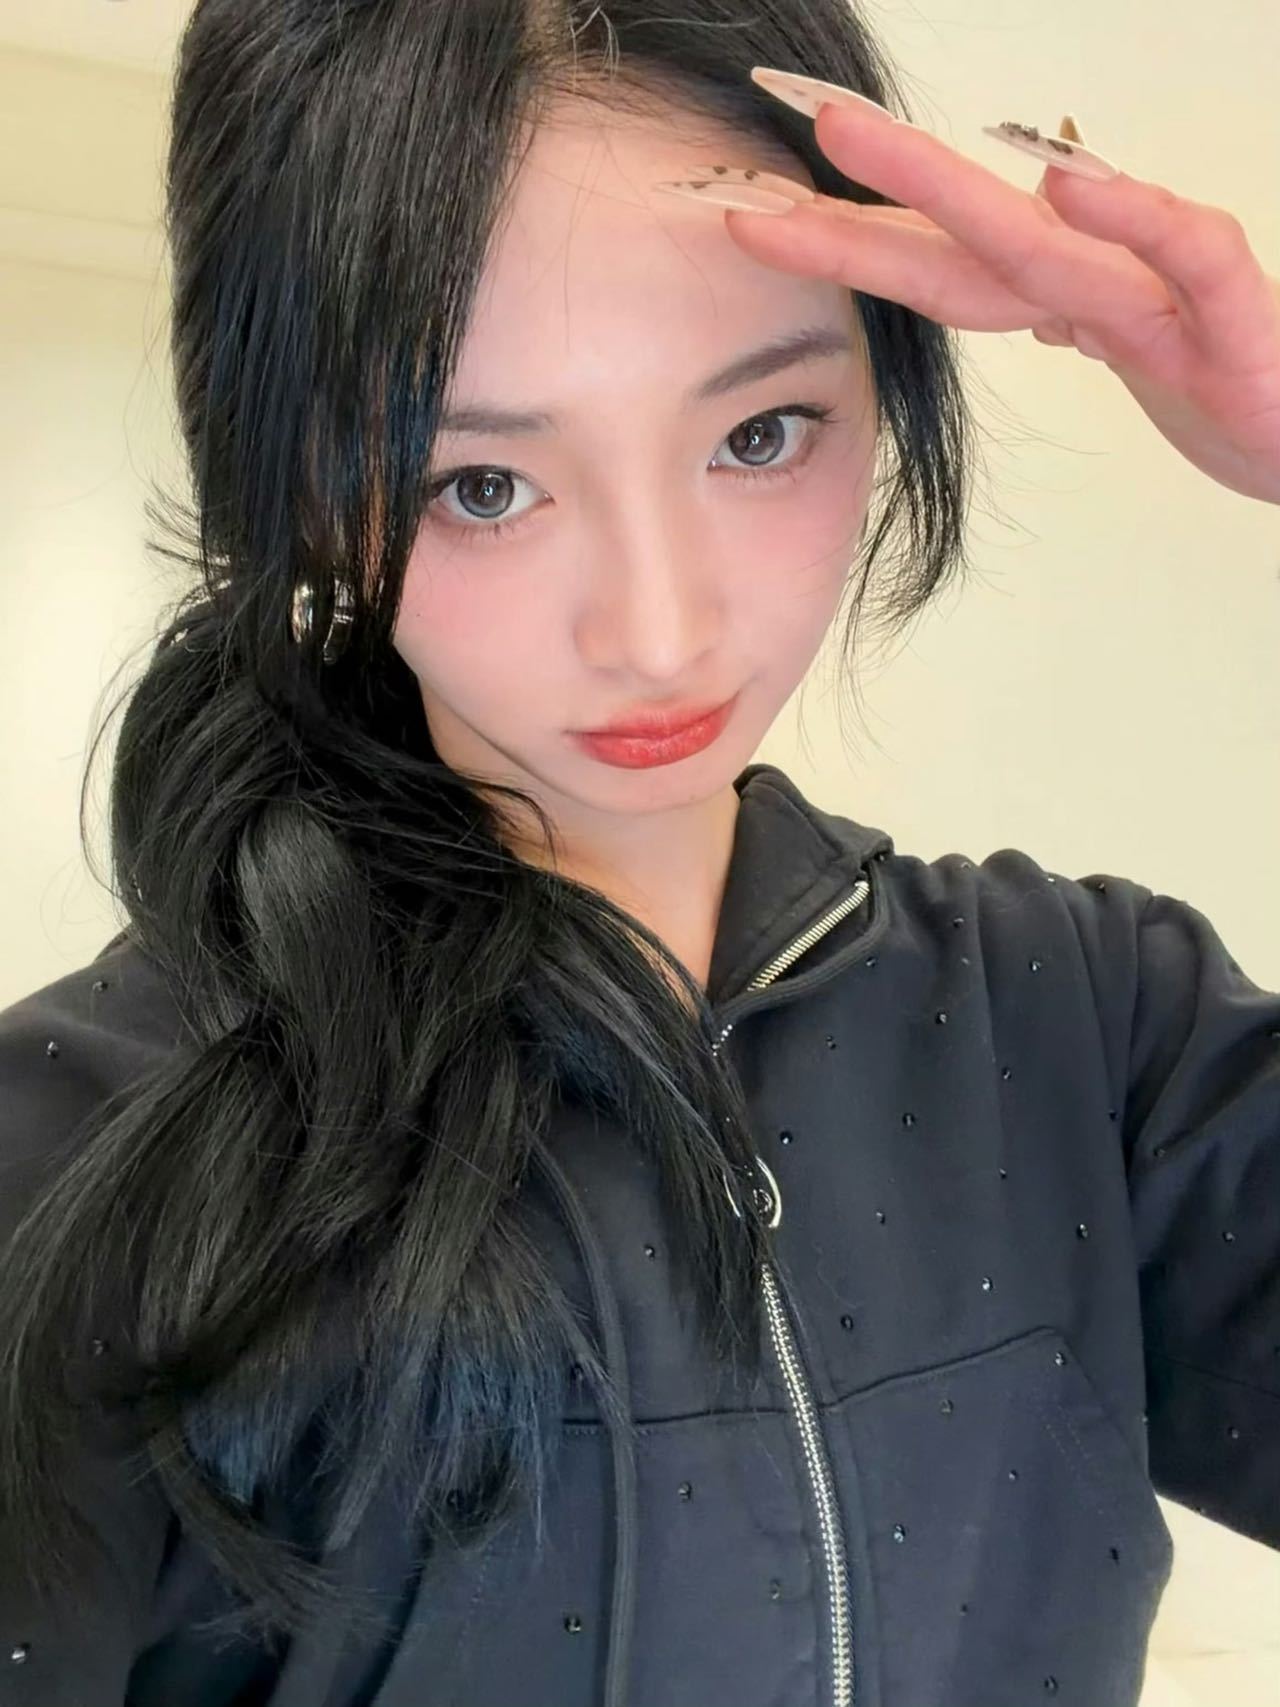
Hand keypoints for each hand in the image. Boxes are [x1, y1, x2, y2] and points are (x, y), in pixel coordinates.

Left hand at [719, 104, 1279, 503]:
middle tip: (771, 139)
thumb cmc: (1231, 383)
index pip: (936, 265)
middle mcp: (1103, 282)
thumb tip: (1018, 294)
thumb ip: (1070, 315)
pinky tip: (1066, 186)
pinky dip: (1132, 220)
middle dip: (864, 191)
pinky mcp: (1235, 327)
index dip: (846, 238)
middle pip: (964, 239)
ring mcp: (1163, 299)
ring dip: (945, 190)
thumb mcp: (1127, 353)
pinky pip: (1187, 258)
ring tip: (859, 145)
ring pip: (1044, 240)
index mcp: (1064, 297)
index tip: (754, 213)